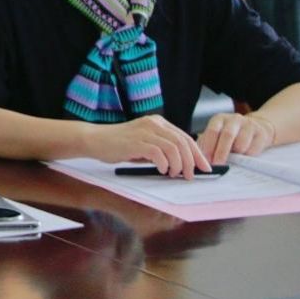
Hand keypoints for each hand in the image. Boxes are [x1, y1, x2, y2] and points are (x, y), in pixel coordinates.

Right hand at [86, 115, 211, 178]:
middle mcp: (153, 123)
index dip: (197, 153)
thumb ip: (161, 149)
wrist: (95, 139)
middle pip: (182, 142)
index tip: (204, 167)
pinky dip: (164, 164)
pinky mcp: (136, 141)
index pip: (185, 137)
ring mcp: (145, 131)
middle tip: (191, 175)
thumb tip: (182, 163)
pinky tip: (162, 170)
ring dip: (178, 164)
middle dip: (191, 161)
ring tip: (175, 174)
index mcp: (158, 122)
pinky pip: (158, 153)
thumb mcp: (144, 143)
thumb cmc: (118, 144)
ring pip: (173, 147)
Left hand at [197, 112, 275, 163]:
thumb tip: (199, 160)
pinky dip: (246, 156)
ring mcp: (249, 125)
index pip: (212, 131)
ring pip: (241, 144)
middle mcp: (234, 119)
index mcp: (219, 119)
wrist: (257, 127)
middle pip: (227, 135)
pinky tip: (244, 156)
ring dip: (235, 155)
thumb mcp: (217, 135)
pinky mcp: (261, 134)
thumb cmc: (231, 135)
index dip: (209, 146)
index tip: (206, 160)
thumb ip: (207, 145)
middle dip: (221, 152)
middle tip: (217, 165)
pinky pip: (253, 150)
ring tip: (233, 158)